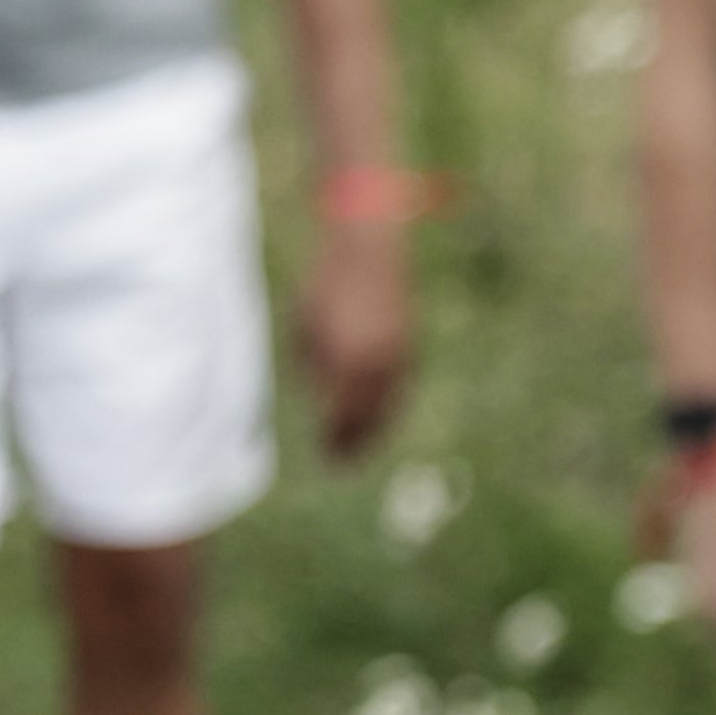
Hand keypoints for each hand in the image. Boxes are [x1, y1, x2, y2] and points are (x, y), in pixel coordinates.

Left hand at [298, 221, 415, 461]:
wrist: (366, 250)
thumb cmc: (326, 285)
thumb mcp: (306, 328)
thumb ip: (315, 368)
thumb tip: (321, 400)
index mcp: (346, 359)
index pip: (342, 414)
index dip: (334, 438)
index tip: (326, 458)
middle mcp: (376, 363)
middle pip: (369, 416)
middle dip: (356, 442)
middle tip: (342, 464)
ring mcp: (397, 355)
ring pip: (389, 405)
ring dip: (376, 428)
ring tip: (363, 447)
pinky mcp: (408, 346)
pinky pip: (400, 388)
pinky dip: (389, 406)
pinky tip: (379, 416)